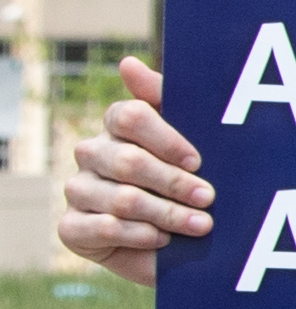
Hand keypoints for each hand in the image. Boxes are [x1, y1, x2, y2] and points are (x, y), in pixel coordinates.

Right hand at [57, 61, 201, 287]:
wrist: (185, 246)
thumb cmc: (191, 185)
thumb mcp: (192, 143)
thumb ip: (165, 100)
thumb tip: (127, 63)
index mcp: (117, 127)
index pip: (129, 116)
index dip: (167, 140)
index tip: (198, 161)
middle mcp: (91, 154)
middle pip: (128, 161)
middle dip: (175, 183)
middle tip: (209, 199)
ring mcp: (79, 190)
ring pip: (122, 199)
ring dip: (167, 215)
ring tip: (201, 226)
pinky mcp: (73, 228)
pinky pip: (102, 228)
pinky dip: (138, 236)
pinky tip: (162, 239)